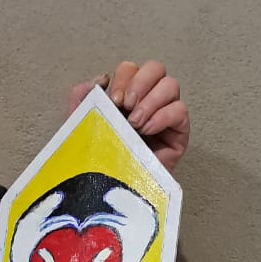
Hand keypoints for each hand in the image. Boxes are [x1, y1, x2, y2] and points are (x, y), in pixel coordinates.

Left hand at [67, 60, 189, 171]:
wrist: (109, 193)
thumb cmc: (96, 160)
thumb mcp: (80, 124)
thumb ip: (82, 96)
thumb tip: (101, 78)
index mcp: (125, 96)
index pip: (132, 68)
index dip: (124, 76)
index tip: (112, 99)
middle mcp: (147, 101)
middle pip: (155, 68)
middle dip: (139, 83)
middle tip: (125, 106)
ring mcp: (164, 116)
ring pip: (171, 85)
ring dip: (150, 101)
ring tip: (135, 124)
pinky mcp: (178, 134)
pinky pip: (180, 111)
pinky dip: (163, 115)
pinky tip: (147, 130)